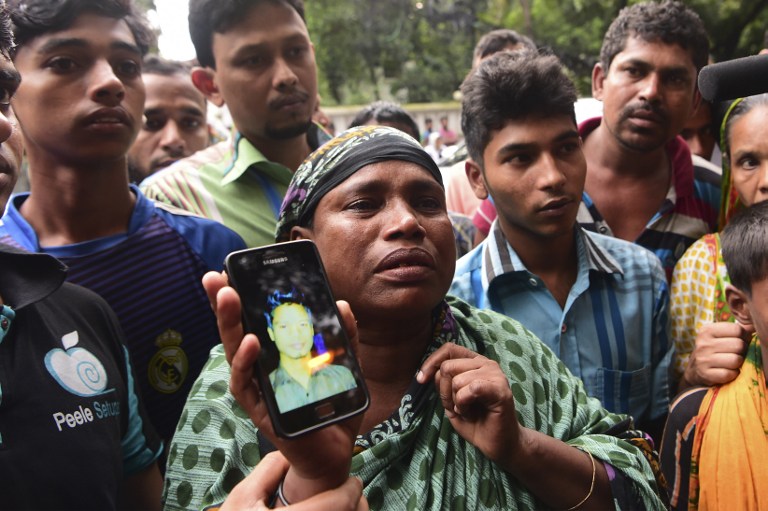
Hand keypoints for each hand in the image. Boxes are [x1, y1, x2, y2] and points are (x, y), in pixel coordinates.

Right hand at [201, 271, 363, 501]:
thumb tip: (341, 304)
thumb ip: (344, 337)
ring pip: (236, 355)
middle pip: (237, 332)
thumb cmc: (331, 406)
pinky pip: (248, 386)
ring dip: (230, 325)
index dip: (240, 298)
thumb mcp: (345, 365)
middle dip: (224, 304)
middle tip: (215, 277)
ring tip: (228, 298)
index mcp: (276, 356)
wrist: (334, 451)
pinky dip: (246, 364)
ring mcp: (258, 391)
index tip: (228, 270)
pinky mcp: (262, 412)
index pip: (253, 321)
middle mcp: (261, 371)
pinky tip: (250, 343)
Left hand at [416, 342, 521, 467]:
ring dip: (455, 402)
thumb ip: (442, 383)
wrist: (497, 444)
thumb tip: (426, 373)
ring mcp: (495, 375)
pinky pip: (470, 389)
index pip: (449, 349)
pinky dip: (464, 404)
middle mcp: (486, 364)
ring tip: (467, 411)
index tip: (421, 380)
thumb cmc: (475, 422)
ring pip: (457, 380)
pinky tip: (471, 413)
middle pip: (448, 367)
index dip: (431, 362)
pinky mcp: (500, 390)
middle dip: (444, 392)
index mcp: (475, 362)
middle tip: (455, 407)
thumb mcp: (451, 400)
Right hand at [682, 321, 751, 387]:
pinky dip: (732, 374)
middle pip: (739, 345)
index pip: (737, 329)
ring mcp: (702, 359)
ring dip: (738, 363)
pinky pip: (730, 374)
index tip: (737, 341)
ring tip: (731, 362)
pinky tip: (726, 371)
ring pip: (736, 360)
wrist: (695, 370)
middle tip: (735, 353)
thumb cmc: (714, 350)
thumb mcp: (721, 336)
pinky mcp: (705, 374)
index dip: (743, 336)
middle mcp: (703, 344)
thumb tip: (754, 325)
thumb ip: (738, 329)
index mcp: (707, 330)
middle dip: (741, 351)